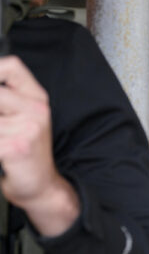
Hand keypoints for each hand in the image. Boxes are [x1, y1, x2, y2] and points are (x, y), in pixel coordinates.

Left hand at [0, 56, 78, 235]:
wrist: (40, 186)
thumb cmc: (25, 153)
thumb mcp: (20, 120)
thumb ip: (6, 101)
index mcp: (37, 99)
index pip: (11, 67)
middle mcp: (36, 110)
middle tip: (1, 126)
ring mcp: (29, 128)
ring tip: (2, 140)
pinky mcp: (17, 147)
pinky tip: (1, 153)